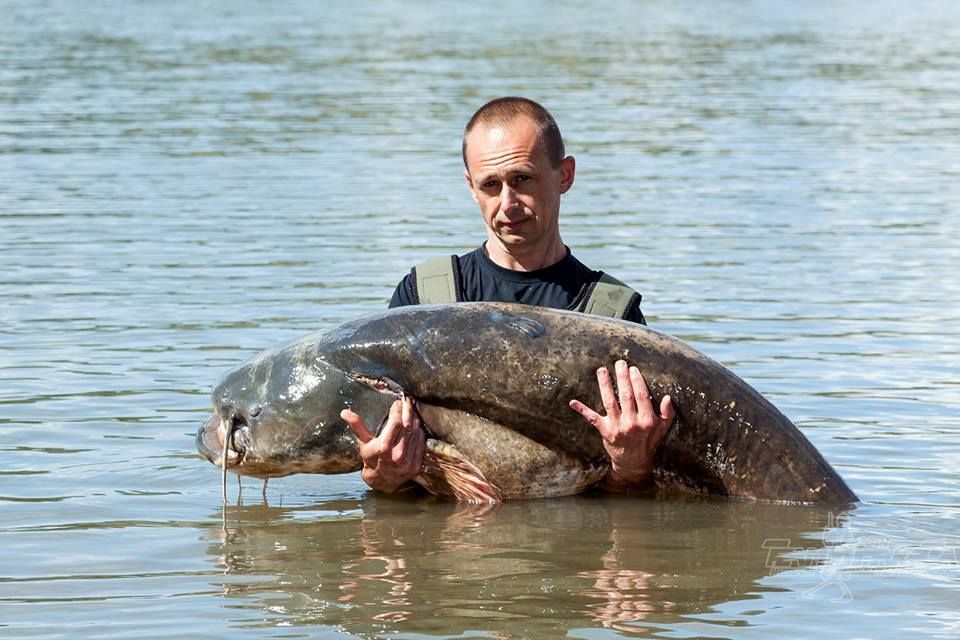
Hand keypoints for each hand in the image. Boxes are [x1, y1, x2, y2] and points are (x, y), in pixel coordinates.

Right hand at [341, 397, 424, 492]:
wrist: (381, 480)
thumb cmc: (371, 458)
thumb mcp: (363, 443)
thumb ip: (357, 426)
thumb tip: (344, 412)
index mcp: (383, 449)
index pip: (395, 424)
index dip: (398, 411)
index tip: (397, 402)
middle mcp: (397, 456)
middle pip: (407, 427)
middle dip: (408, 411)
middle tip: (407, 402)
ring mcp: (408, 462)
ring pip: (415, 433)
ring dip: (414, 419)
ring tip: (410, 411)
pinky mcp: (416, 465)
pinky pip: (421, 442)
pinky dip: (419, 431)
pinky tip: (414, 424)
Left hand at [569, 360, 675, 491]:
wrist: (634, 463)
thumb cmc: (648, 443)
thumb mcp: (662, 429)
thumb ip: (667, 413)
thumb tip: (668, 397)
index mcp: (647, 420)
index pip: (641, 396)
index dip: (637, 381)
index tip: (633, 369)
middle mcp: (631, 422)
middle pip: (625, 395)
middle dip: (622, 377)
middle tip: (619, 363)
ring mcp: (617, 427)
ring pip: (609, 402)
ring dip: (605, 385)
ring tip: (602, 370)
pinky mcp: (605, 431)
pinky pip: (592, 418)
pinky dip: (582, 410)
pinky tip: (573, 402)